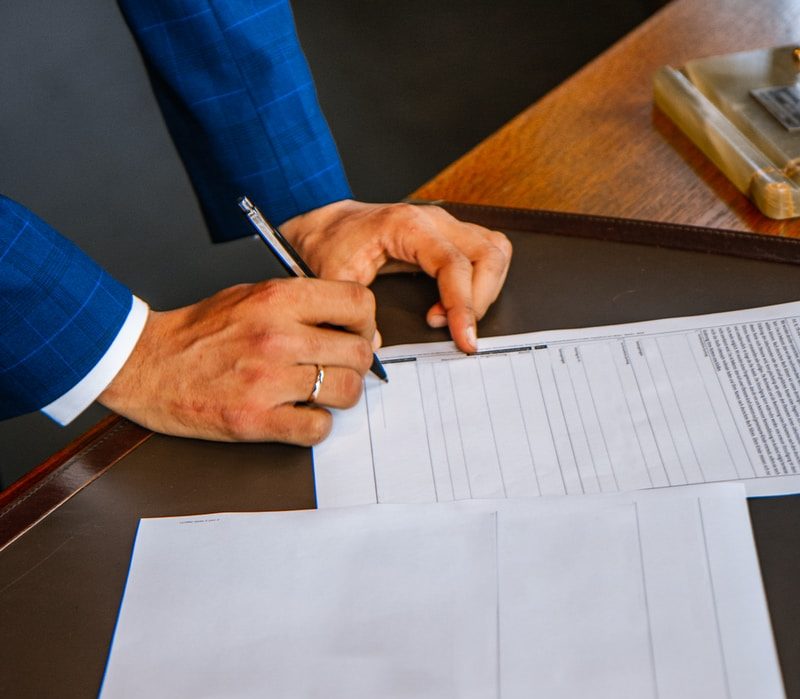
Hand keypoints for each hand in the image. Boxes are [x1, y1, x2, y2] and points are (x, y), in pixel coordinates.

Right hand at [99, 278, 377, 444]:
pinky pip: (317, 428)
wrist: (144, 363)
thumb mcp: (251, 295)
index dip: (366, 321)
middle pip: (358, 352)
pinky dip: (316, 425)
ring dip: (341, 395)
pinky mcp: (254, 419)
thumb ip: (302, 305)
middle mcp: (277, 337)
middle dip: (357, 362)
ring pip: (346, 392)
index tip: (357, 333)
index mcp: (277, 299)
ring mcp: (266, 381)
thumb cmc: (199, 331)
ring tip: (319, 392)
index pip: (357, 303)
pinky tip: (300, 414)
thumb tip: (355, 327)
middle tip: (340, 367)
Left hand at [280, 200, 511, 352]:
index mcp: (407, 226)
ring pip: (495, 250)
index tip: (464, 338)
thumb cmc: (330, 244)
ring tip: (454, 318)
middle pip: (488, 254)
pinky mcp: (449, 235)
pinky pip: (486, 251)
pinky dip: (482, 281)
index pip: (455, 264)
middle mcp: (434, 220)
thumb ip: (352, 311)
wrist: (326, 225)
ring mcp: (445, 225)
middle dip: (480, 300)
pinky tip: (453, 304)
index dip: (464, 305)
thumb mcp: (333, 278)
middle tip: (456, 332)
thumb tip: (376, 345)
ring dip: (486, 289)